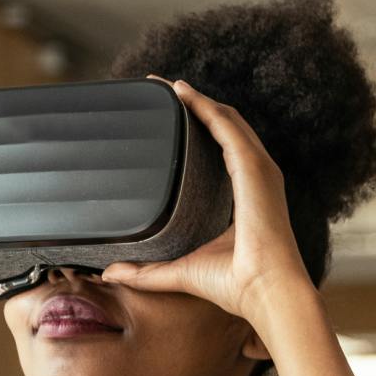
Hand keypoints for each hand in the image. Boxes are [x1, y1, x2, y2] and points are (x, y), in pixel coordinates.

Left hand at [103, 78, 367, 375]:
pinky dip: (205, 106)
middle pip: (223, 127)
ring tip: (167, 84)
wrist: (265, 291)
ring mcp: (258, 169)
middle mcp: (255, 176)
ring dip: (197, 98)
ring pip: (226, 119)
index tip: (169, 117)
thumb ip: (145, 272)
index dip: (197, 127)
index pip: (220, 149)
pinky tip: (182, 92)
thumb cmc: (234, 286)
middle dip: (194, 105)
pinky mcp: (255, 168)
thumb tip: (110, 272)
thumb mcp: (178, 272)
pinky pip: (227, 125)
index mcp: (244, 195)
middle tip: (161, 90)